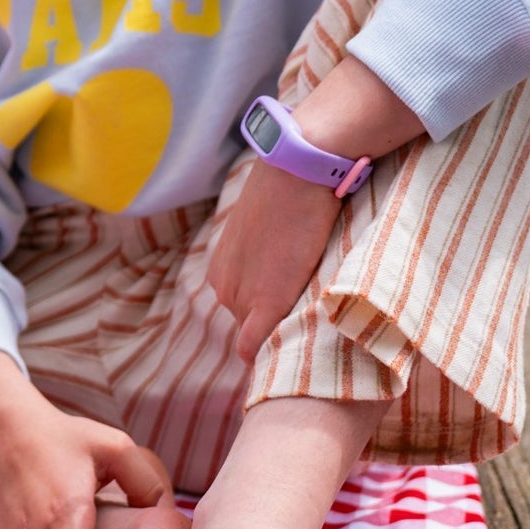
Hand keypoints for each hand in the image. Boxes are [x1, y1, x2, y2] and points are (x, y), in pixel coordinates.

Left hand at [207, 162, 342, 362]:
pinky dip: (268, 355)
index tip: (291, 314)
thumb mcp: (264, 230)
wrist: (296, 172)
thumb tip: (281, 267)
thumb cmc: (286, 192)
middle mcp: (222, 287)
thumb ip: (263, 257)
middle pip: (247, 326)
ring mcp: (239, 296)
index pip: (241, 311)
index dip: (266, 316)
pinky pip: (254, 345)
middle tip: (304, 324)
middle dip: (272, 329)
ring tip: (308, 331)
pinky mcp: (264, 302)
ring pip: (256, 338)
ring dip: (277, 338)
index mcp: (221, 270)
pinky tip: (292, 356)